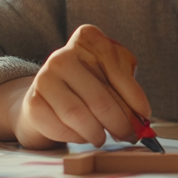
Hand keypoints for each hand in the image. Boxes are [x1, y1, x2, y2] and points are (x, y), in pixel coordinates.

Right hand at [0, 24, 150, 149]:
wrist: (49, 96)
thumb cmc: (90, 83)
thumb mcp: (112, 74)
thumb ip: (128, 89)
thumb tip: (142, 117)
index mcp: (88, 39)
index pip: (117, 70)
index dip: (134, 98)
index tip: (145, 116)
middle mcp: (62, 56)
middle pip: (100, 98)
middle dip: (120, 123)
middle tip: (129, 136)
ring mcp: (44, 78)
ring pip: (78, 115)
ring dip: (97, 133)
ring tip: (104, 138)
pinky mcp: (33, 103)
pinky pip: (60, 128)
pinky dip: (76, 137)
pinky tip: (83, 136)